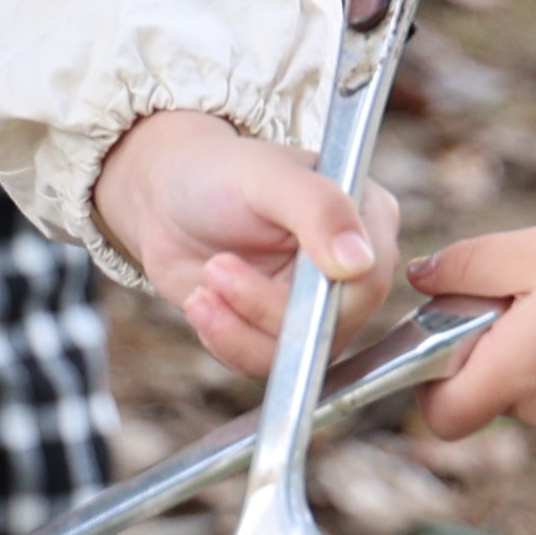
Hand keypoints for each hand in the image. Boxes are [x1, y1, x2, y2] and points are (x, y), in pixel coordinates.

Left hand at [93, 106, 403, 376]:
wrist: (166, 200)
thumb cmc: (219, 172)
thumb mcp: (265, 177)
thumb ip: (319, 208)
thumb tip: (359, 261)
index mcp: (367, 217)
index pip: (369, 276)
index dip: (322, 292)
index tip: (273, 277)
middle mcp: (351, 268)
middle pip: (333, 323)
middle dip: (265, 308)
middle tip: (215, 269)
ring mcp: (317, 304)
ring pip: (300, 353)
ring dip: (240, 330)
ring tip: (203, 286)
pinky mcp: (281, 332)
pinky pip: (267, 362)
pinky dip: (228, 342)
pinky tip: (202, 303)